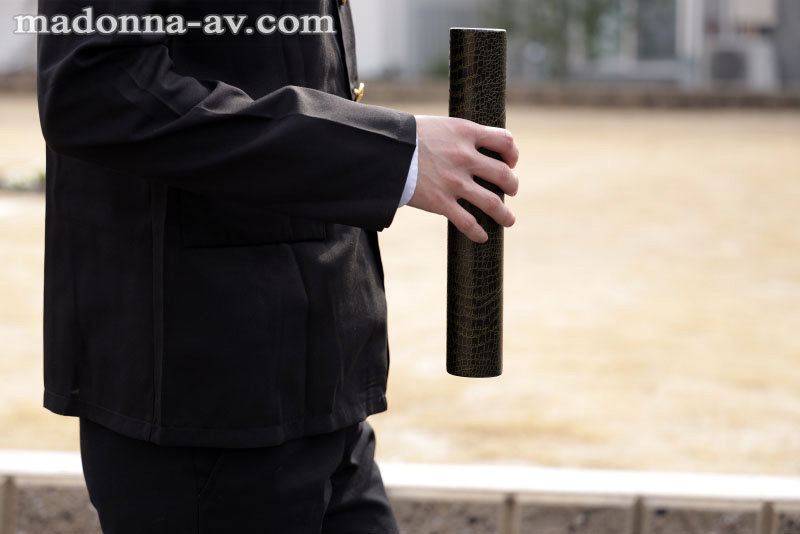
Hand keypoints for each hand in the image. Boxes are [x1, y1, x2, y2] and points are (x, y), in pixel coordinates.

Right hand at [408, 115, 518, 242]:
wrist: (381, 151)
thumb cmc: (406, 137)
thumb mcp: (438, 126)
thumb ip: (458, 136)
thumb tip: (473, 146)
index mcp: (465, 133)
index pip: (505, 140)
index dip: (512, 153)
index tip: (510, 162)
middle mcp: (464, 157)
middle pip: (503, 174)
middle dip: (512, 185)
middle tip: (511, 190)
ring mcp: (453, 181)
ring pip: (492, 202)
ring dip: (504, 214)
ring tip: (508, 220)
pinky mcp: (440, 202)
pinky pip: (467, 222)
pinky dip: (477, 232)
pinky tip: (482, 237)